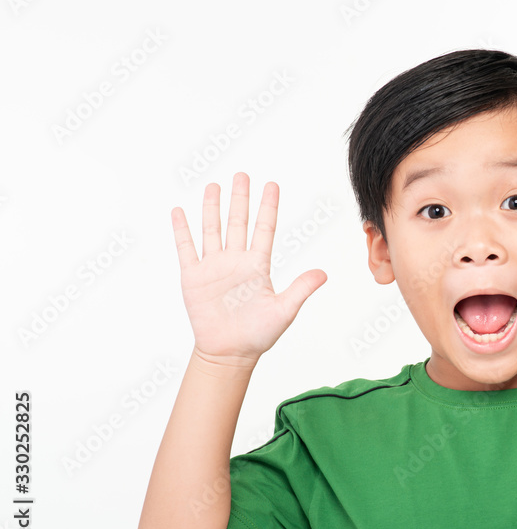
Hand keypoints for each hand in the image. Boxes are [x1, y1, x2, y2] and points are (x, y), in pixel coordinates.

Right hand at [171, 173, 326, 364]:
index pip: (264, 229)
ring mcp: (213, 267)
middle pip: (238, 222)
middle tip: (241, 174)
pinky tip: (179, 211)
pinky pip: (186, 248)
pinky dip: (182, 230)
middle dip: (240, 198)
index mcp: (258, 266)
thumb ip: (301, 289)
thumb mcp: (284, 310)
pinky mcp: (193, 277)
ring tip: (214, 185)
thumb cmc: (258, 335)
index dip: (267, 207)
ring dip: (212, 207)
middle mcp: (236, 261)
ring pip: (212, 229)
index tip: (271, 184)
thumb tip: (324, 274)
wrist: (229, 353)